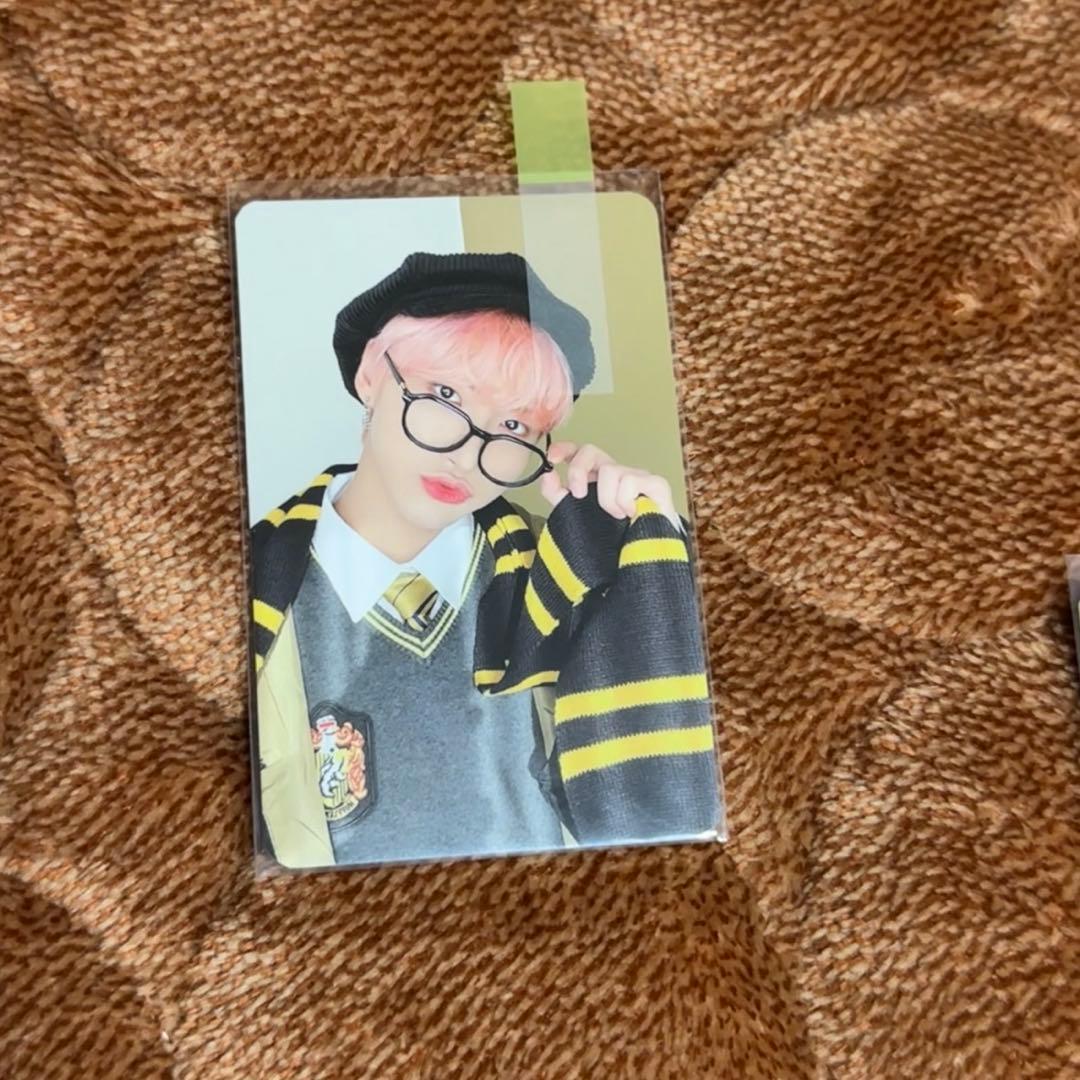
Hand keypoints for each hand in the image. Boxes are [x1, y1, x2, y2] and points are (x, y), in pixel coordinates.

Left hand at [539, 441, 680, 527]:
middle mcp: (614, 473)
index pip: (578, 452)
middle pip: (590, 451)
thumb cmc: (613, 539)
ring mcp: (636, 476)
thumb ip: (558, 495)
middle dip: (578, 470)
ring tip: (616, 516)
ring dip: (606, 499)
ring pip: (609, 470)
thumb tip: (547, 474)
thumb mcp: (576, 515)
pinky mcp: (655, 483)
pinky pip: (630, 481)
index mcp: (595, 478)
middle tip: (579, 495)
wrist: (642, 560)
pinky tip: (631, 514)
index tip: (552, 458)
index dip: (563, 448)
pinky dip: (624, 501)